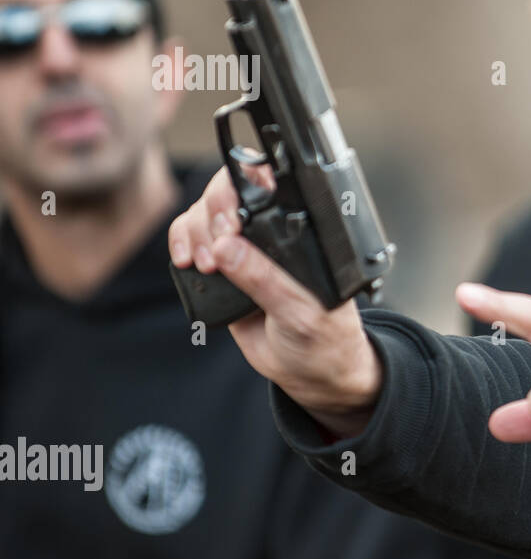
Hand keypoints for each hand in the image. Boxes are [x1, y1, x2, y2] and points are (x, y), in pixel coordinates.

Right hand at [167, 166, 381, 436]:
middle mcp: (271, 235)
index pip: (268, 185)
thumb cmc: (322, 337)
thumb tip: (226, 248)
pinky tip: (186, 261)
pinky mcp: (222, 270)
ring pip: (203, 214)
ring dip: (193, 231)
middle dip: (212, 214)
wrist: (309, 373)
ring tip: (204, 264)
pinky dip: (180, 243)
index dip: (241, 190)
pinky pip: (191, 241)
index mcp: (300, 233)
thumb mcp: (298, 311)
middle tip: (216, 252)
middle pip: (226, 192)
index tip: (231, 223)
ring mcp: (244, 250)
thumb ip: (264, 279)